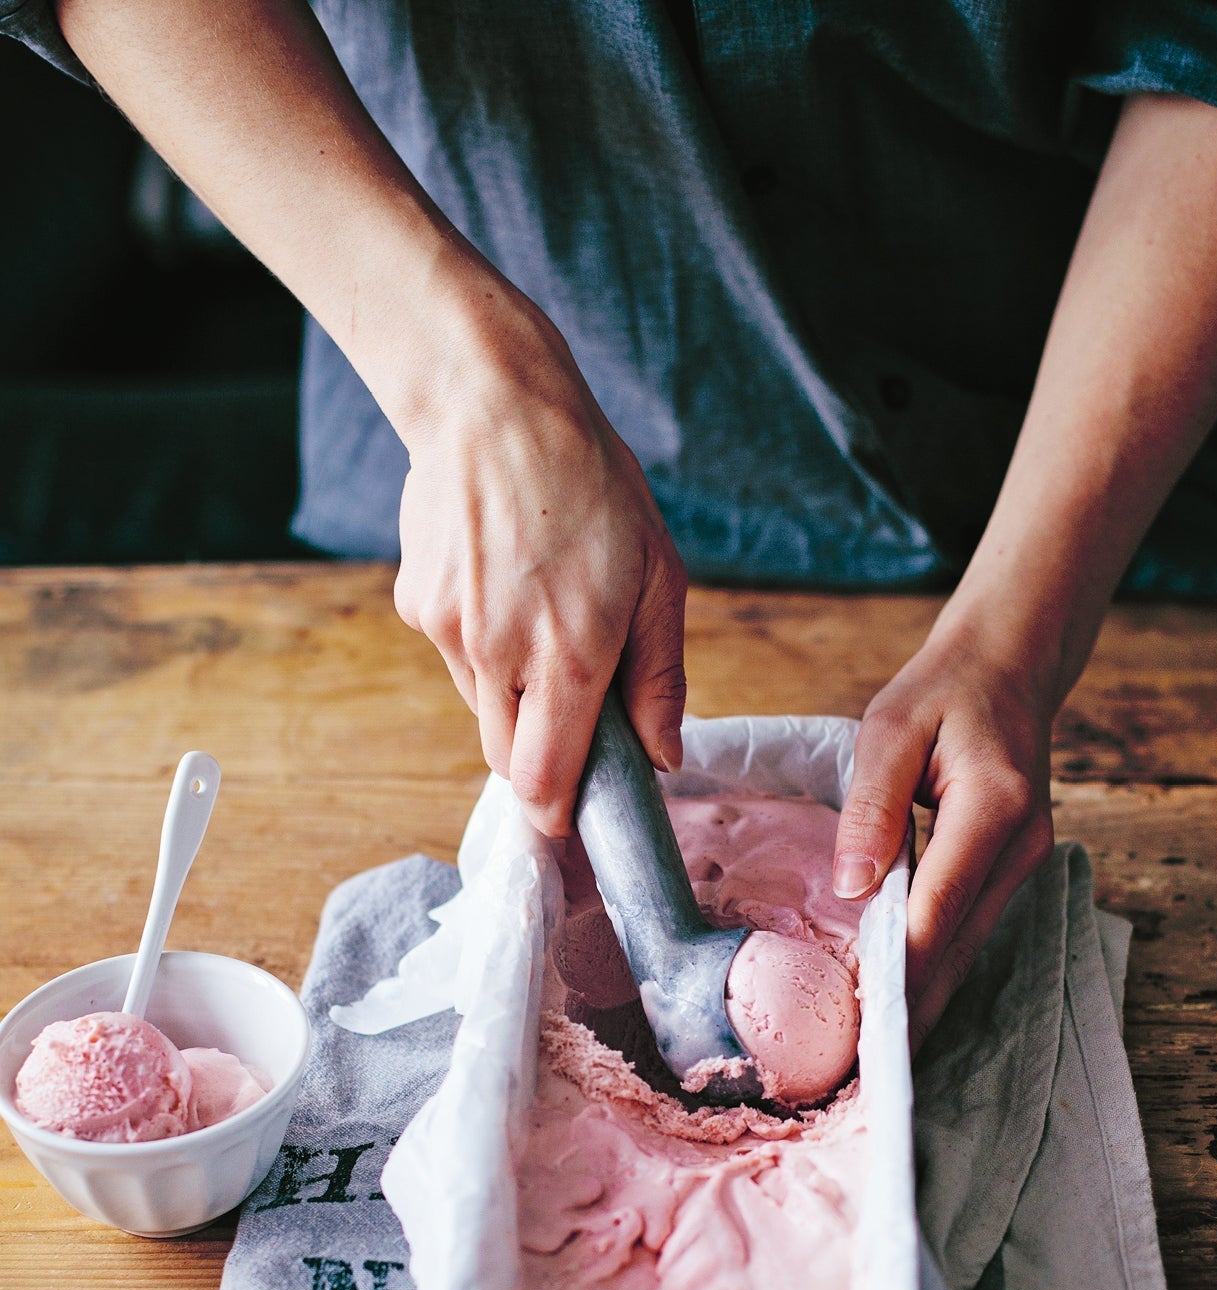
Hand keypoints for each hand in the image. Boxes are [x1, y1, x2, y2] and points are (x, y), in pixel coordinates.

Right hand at [394, 284, 687, 836]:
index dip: (557, 813)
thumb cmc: (590, 484)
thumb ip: (659, 679)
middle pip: (506, 758)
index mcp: (571, 656)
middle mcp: (500, 655)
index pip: (545, 780)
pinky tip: (501, 582)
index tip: (570, 819)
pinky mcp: (417, 608)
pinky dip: (481, 643)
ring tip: (540, 612)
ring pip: (481, 706)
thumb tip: (660, 757)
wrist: (491, 405)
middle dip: (539, 756)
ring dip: (513, 692)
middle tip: (573, 707)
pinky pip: (455, 656)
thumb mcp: (659, 578)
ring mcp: (450, 633)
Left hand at [832, 614, 1056, 1047]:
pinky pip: (968, 933)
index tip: (858, 1024)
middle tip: (859, 1071)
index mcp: (993, 809)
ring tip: (873, 1056)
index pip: (936, 910)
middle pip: (957, 948)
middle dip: (908, 1009)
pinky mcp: (1012, 872)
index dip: (896, 972)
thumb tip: (853, 888)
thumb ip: (872, 806)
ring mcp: (1024, 865)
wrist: (1007, 670)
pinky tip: (899, 1005)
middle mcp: (1021, 848)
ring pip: (967, 950)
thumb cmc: (943, 693)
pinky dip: (933, 970)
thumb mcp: (891, 729)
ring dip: (922, 999)